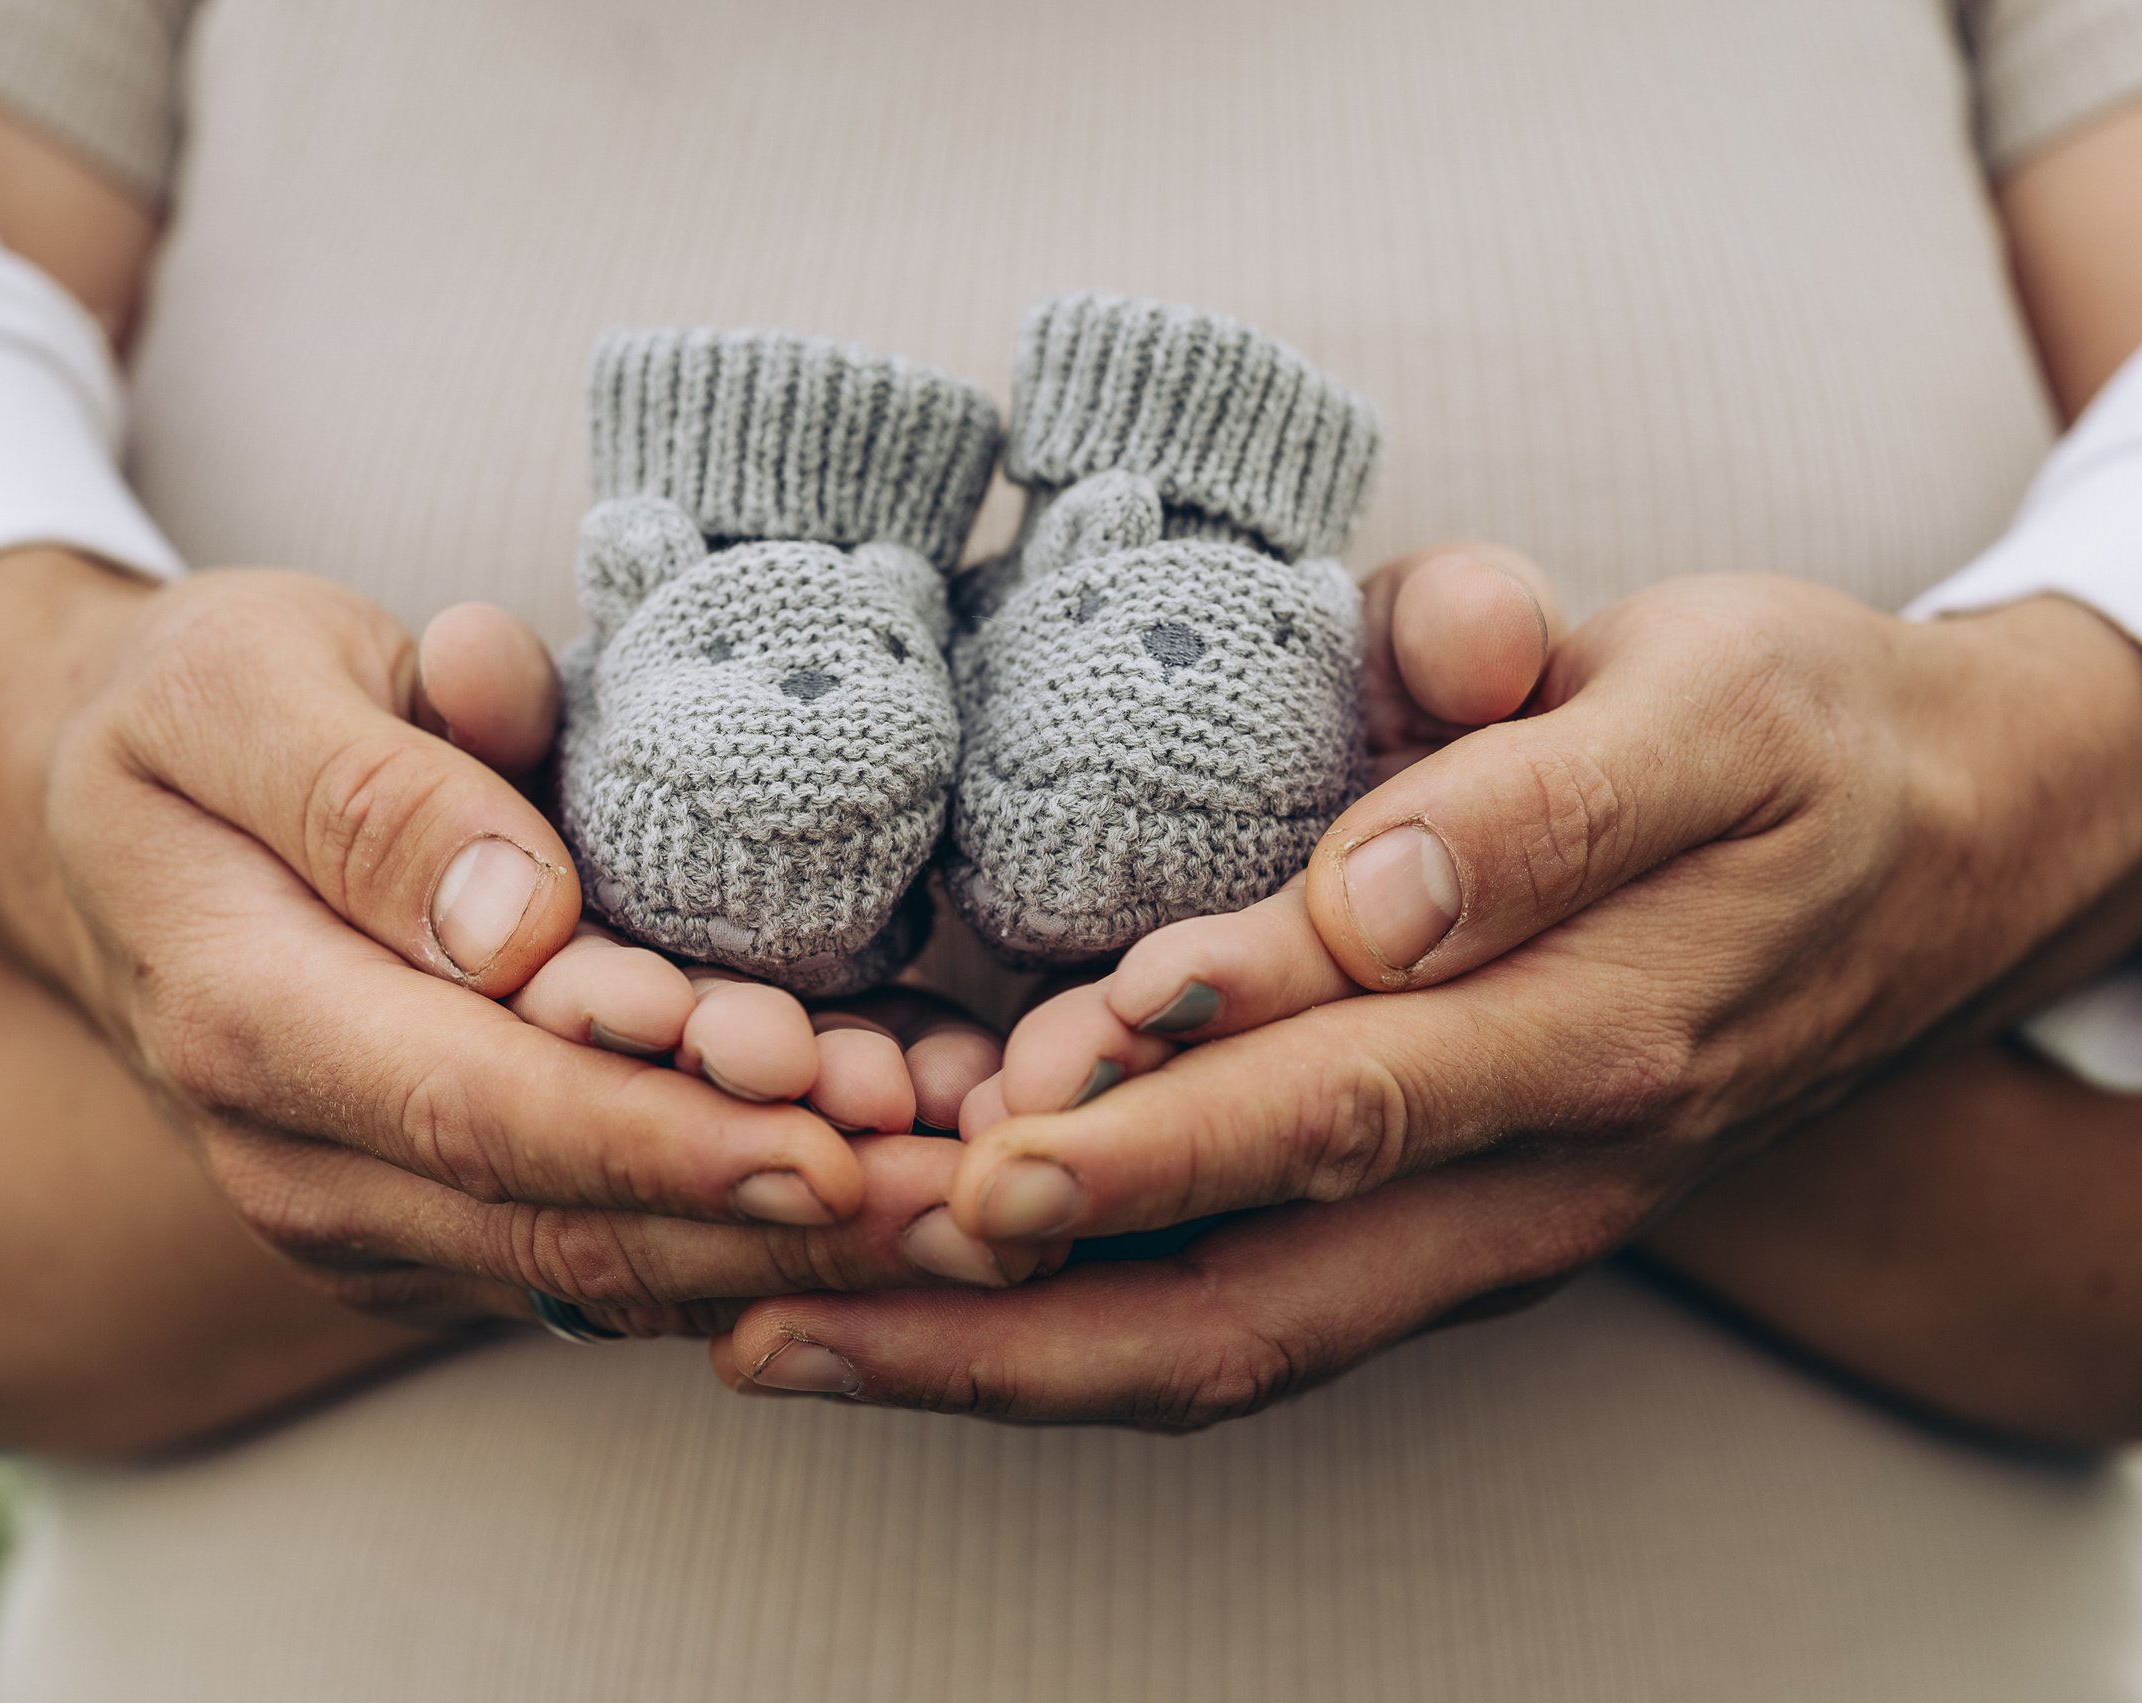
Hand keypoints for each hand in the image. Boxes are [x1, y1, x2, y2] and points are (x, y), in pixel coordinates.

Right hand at [0, 549, 1044, 1331]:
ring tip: (962, 1206)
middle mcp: (298, 1160)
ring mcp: (361, 1212)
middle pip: (565, 1231)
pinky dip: (738, 1238)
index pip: (482, 1112)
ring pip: (597, 1274)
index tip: (831, 1146)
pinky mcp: (423, 1219)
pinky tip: (883, 1192)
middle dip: (776, 1225)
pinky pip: (593, 1255)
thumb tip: (517, 923)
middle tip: (968, 1197)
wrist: (91, 809)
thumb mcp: (246, 683)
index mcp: (250, 1020)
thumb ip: (374, 794)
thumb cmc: (188, 716)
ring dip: (784, 1254)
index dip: (663, 1142)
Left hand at [713, 561, 2141, 1421]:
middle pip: (1252, 1293)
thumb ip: (1536, 786)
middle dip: (1011, 1314)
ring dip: (1010, 1366)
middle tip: (795, 1303)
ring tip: (795, 1340)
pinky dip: (1083, 1342)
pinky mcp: (1454, 1239)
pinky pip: (1254, 1323)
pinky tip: (930, 1315)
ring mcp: (1493, 1232)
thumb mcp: (1708, 696)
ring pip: (1231, 1343)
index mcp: (1598, 1025)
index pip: (1351, 1095)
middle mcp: (1534, 1174)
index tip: (987, 1130)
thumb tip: (1371, 890)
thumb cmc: (1795, 744)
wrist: (1946, 851)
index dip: (1161, 1125)